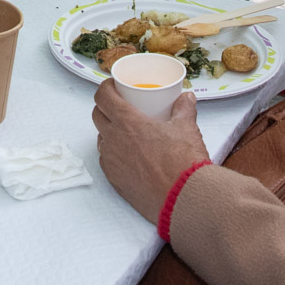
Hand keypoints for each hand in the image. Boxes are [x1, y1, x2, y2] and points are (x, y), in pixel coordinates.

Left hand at [92, 79, 210, 223]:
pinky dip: (113, 154)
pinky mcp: (115, 180)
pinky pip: (106, 161)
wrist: (183, 197)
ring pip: (101, 139)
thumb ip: (184, 108)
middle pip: (97, 115)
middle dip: (105, 108)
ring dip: (108, 132)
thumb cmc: (183, 161)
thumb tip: (186, 98)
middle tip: (120, 107)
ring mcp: (111, 162)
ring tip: (125, 132)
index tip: (112, 86)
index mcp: (127, 122)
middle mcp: (113, 140)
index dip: (106, 88)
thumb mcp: (186, 127)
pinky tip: (128, 156)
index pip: (103, 97)